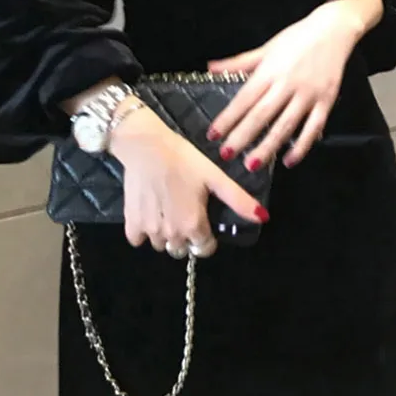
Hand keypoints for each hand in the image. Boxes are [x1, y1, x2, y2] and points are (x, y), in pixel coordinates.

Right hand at [110, 105, 268, 255]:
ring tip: (167, 209)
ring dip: (166, 233)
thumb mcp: (215, 176)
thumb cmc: (183, 159)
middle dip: (186, 236)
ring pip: (161, 245)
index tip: (203, 218)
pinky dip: (144, 231)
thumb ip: (238, 200)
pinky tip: (150, 212)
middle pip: (182, 248)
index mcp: (193, 225)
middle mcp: (171, 234)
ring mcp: (149, 231)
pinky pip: (138, 239)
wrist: (146, 146)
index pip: (204, 249)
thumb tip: (264, 218)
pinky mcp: (131, 222)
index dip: (207, 237)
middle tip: (185, 210)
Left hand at [206, 0, 366, 168]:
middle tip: (226, 154)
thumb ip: (239, 62)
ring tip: (252, 164)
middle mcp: (287, 84)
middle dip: (243, 136)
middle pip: (262, 114)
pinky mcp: (326, 101)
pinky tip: (289, 161)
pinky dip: (302, 146)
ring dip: (268, 146)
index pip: (244, 98)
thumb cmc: (297, 38)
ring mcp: (307, 94)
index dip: (228, 118)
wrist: (333, 29)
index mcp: (269, 71)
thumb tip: (211, 68)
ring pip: (286, 125)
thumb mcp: (266, 48)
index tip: (213, 134)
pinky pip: (313, 128)